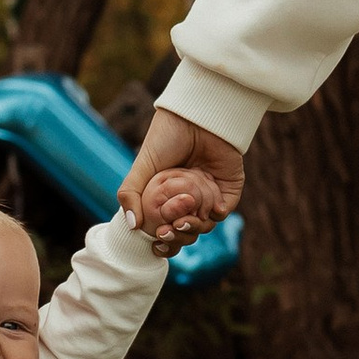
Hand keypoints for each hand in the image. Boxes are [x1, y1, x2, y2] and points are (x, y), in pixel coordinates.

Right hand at [116, 108, 245, 251]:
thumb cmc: (166, 137)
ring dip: (194, 228)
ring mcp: (208, 194)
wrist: (194, 117)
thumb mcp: (141, 166)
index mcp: (166, 196)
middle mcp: (188, 198)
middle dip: (177, 237)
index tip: (156, 241)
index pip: (165, 227)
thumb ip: (130, 194)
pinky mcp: (228, 188)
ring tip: (183, 220)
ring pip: (204, 226)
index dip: (161, 239)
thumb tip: (133, 226)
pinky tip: (207, 206)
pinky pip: (223, 212)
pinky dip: (215, 214)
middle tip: (168, 230)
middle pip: (185, 232)